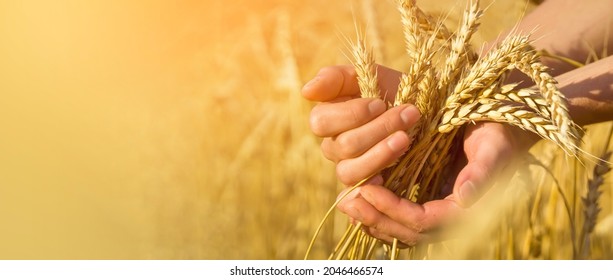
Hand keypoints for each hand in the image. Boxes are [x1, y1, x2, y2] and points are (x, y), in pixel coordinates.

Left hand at [302, 65, 537, 245]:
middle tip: (347, 201)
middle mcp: (448, 217)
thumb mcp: (493, 146)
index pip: (423, 221)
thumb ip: (481, 171)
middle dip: (376, 218)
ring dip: (372, 220)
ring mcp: (436, 213)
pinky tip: (358, 200)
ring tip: (345, 203)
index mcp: (465, 209)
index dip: (394, 209)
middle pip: (406, 232)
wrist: (499, 128)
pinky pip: (398, 219)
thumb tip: (465, 197)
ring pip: (399, 230)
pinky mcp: (425, 203)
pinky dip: (377, 214)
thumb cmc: (498, 134)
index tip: (368, 189)